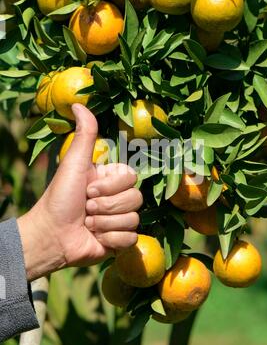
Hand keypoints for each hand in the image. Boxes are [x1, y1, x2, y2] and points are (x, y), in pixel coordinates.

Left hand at [18, 104, 142, 281]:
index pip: (132, 177)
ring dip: (105, 223)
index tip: (88, 189)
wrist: (52, 235)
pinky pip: (130, 238)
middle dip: (106, 206)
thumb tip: (78, 103)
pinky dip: (110, 239)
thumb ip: (85, 135)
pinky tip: (95, 238)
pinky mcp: (120, 240)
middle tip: (86, 208)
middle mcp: (118, 197)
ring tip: (88, 224)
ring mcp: (120, 219)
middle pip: (136, 199)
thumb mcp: (74, 163)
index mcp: (111, 179)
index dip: (111, 186)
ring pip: (133, 219)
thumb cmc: (60, 197)